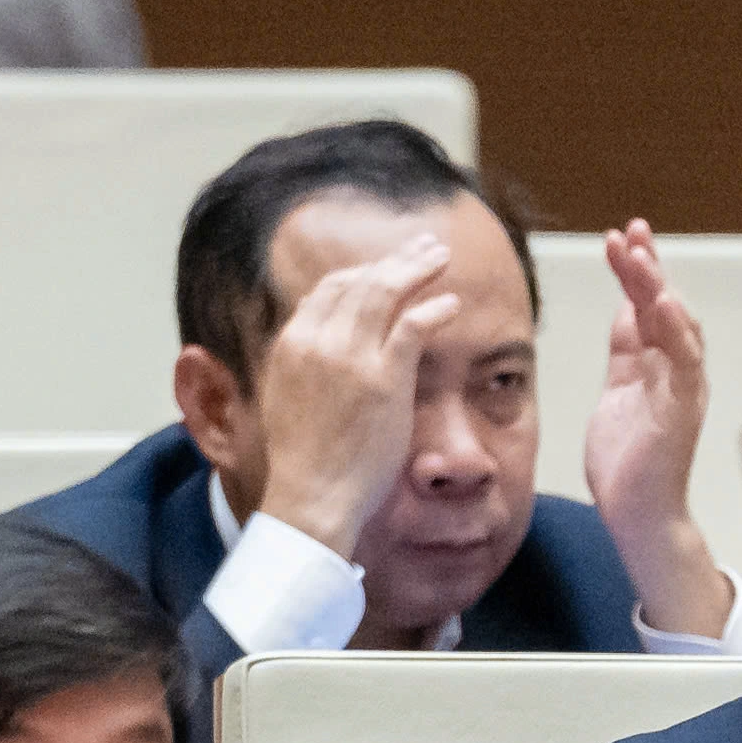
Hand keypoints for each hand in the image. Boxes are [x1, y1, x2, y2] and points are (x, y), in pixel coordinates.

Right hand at [253, 233, 460, 557]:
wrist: (312, 494)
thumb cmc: (305, 461)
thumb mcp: (290, 400)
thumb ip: (305, 366)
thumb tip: (317, 347)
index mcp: (291, 344)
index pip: (329, 291)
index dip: (362, 274)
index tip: (387, 269)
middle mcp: (318, 341)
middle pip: (359, 282)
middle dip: (395, 260)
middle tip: (423, 247)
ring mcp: (351, 356)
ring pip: (386, 292)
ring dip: (416, 268)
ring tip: (441, 257)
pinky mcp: (384, 377)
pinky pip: (414, 325)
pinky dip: (434, 308)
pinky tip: (451, 303)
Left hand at [585, 221, 735, 636]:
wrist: (637, 514)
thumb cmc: (628, 462)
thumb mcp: (618, 392)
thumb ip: (626, 353)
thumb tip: (625, 309)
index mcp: (661, 366)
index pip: (649, 307)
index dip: (637, 272)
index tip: (623, 237)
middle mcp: (679, 371)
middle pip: (666, 307)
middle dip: (648, 267)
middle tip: (630, 232)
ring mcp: (684, 389)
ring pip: (677, 326)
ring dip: (657, 287)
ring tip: (638, 253)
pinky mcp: (682, 410)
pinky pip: (684, 363)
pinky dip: (674, 331)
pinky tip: (659, 302)